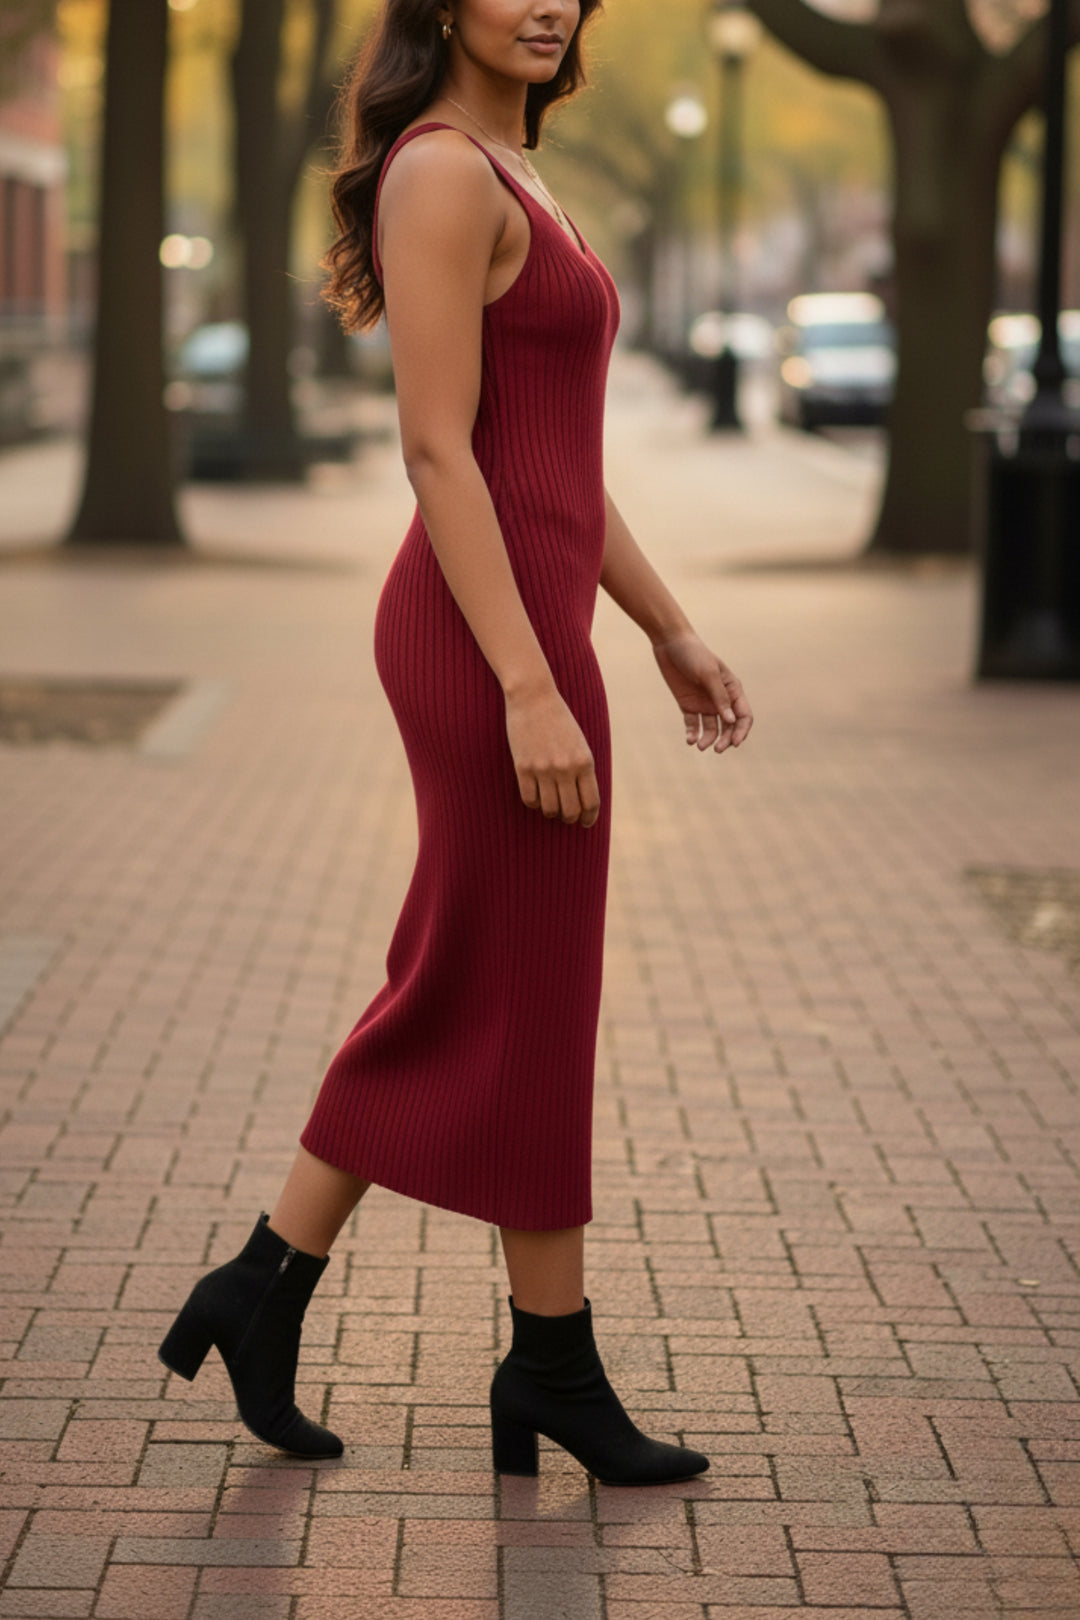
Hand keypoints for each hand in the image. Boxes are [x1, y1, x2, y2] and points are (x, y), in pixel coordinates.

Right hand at [505, 685, 600, 826]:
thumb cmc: (559, 720)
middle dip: (569, 818)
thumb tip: (583, 799)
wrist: (533, 697)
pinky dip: (534, 802)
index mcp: (584, 762)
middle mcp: (565, 768)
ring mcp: (543, 769)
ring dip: (551, 813)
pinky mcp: (523, 767)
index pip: (591, 802)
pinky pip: (529, 799)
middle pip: (570, 811)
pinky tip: (536, 796)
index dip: (589, 818)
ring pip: (549, 809)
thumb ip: (583, 769)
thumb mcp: (580, 743)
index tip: (585, 823)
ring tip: (550, 807)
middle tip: (566, 816)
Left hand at [652, 631, 752, 753]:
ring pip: (711, 728)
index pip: (744, 716)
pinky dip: (693, 733)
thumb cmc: (694, 654)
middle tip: (717, 749)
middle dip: (725, 739)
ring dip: (709, 739)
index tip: (735, 743)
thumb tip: (731, 720)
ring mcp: (704, 703)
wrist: (670, 643)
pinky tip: (690, 739)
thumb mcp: (708, 674)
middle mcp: (721, 699)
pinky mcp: (688, 705)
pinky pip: (693, 724)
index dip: (741, 731)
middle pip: (729, 726)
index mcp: (732, 689)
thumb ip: (719, 697)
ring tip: (700, 745)